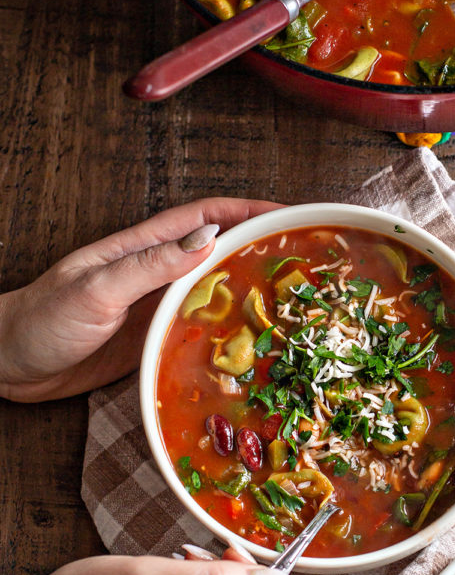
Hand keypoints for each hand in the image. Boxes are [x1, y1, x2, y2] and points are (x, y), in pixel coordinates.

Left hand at [0, 198, 278, 401]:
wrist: (11, 364)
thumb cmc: (43, 320)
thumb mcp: (98, 288)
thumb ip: (151, 265)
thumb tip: (208, 240)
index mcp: (143, 248)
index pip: (207, 216)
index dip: (250, 210)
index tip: (291, 212)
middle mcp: (156, 273)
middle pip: (220, 253)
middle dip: (262, 249)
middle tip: (305, 262)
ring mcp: (156, 307)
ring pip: (215, 293)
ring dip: (250, 293)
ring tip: (291, 304)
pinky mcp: (153, 339)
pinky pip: (200, 331)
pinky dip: (227, 334)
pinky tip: (249, 346)